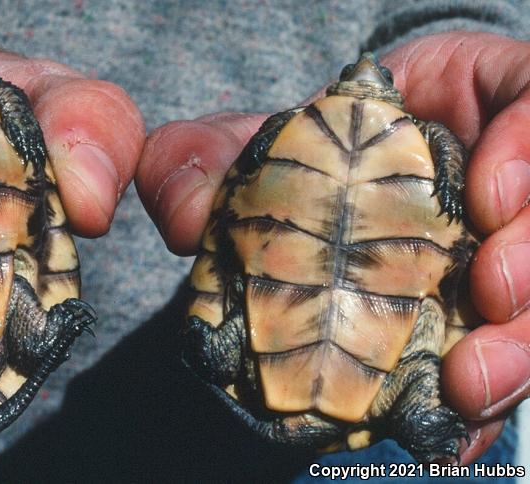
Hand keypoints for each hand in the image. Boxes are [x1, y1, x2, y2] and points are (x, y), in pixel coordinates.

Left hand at [136, 31, 529, 463]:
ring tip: (468, 383)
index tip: (484, 201)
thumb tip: (184, 221)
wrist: (305, 208)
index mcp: (473, 108)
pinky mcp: (486, 324)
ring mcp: (503, 254)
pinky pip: (510, 362)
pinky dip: (490, 406)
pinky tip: (454, 432)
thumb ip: (201, 163)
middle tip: (491, 301)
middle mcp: (507, 184)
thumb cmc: (291, 158)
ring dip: (524, 347)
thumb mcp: (240, 144)